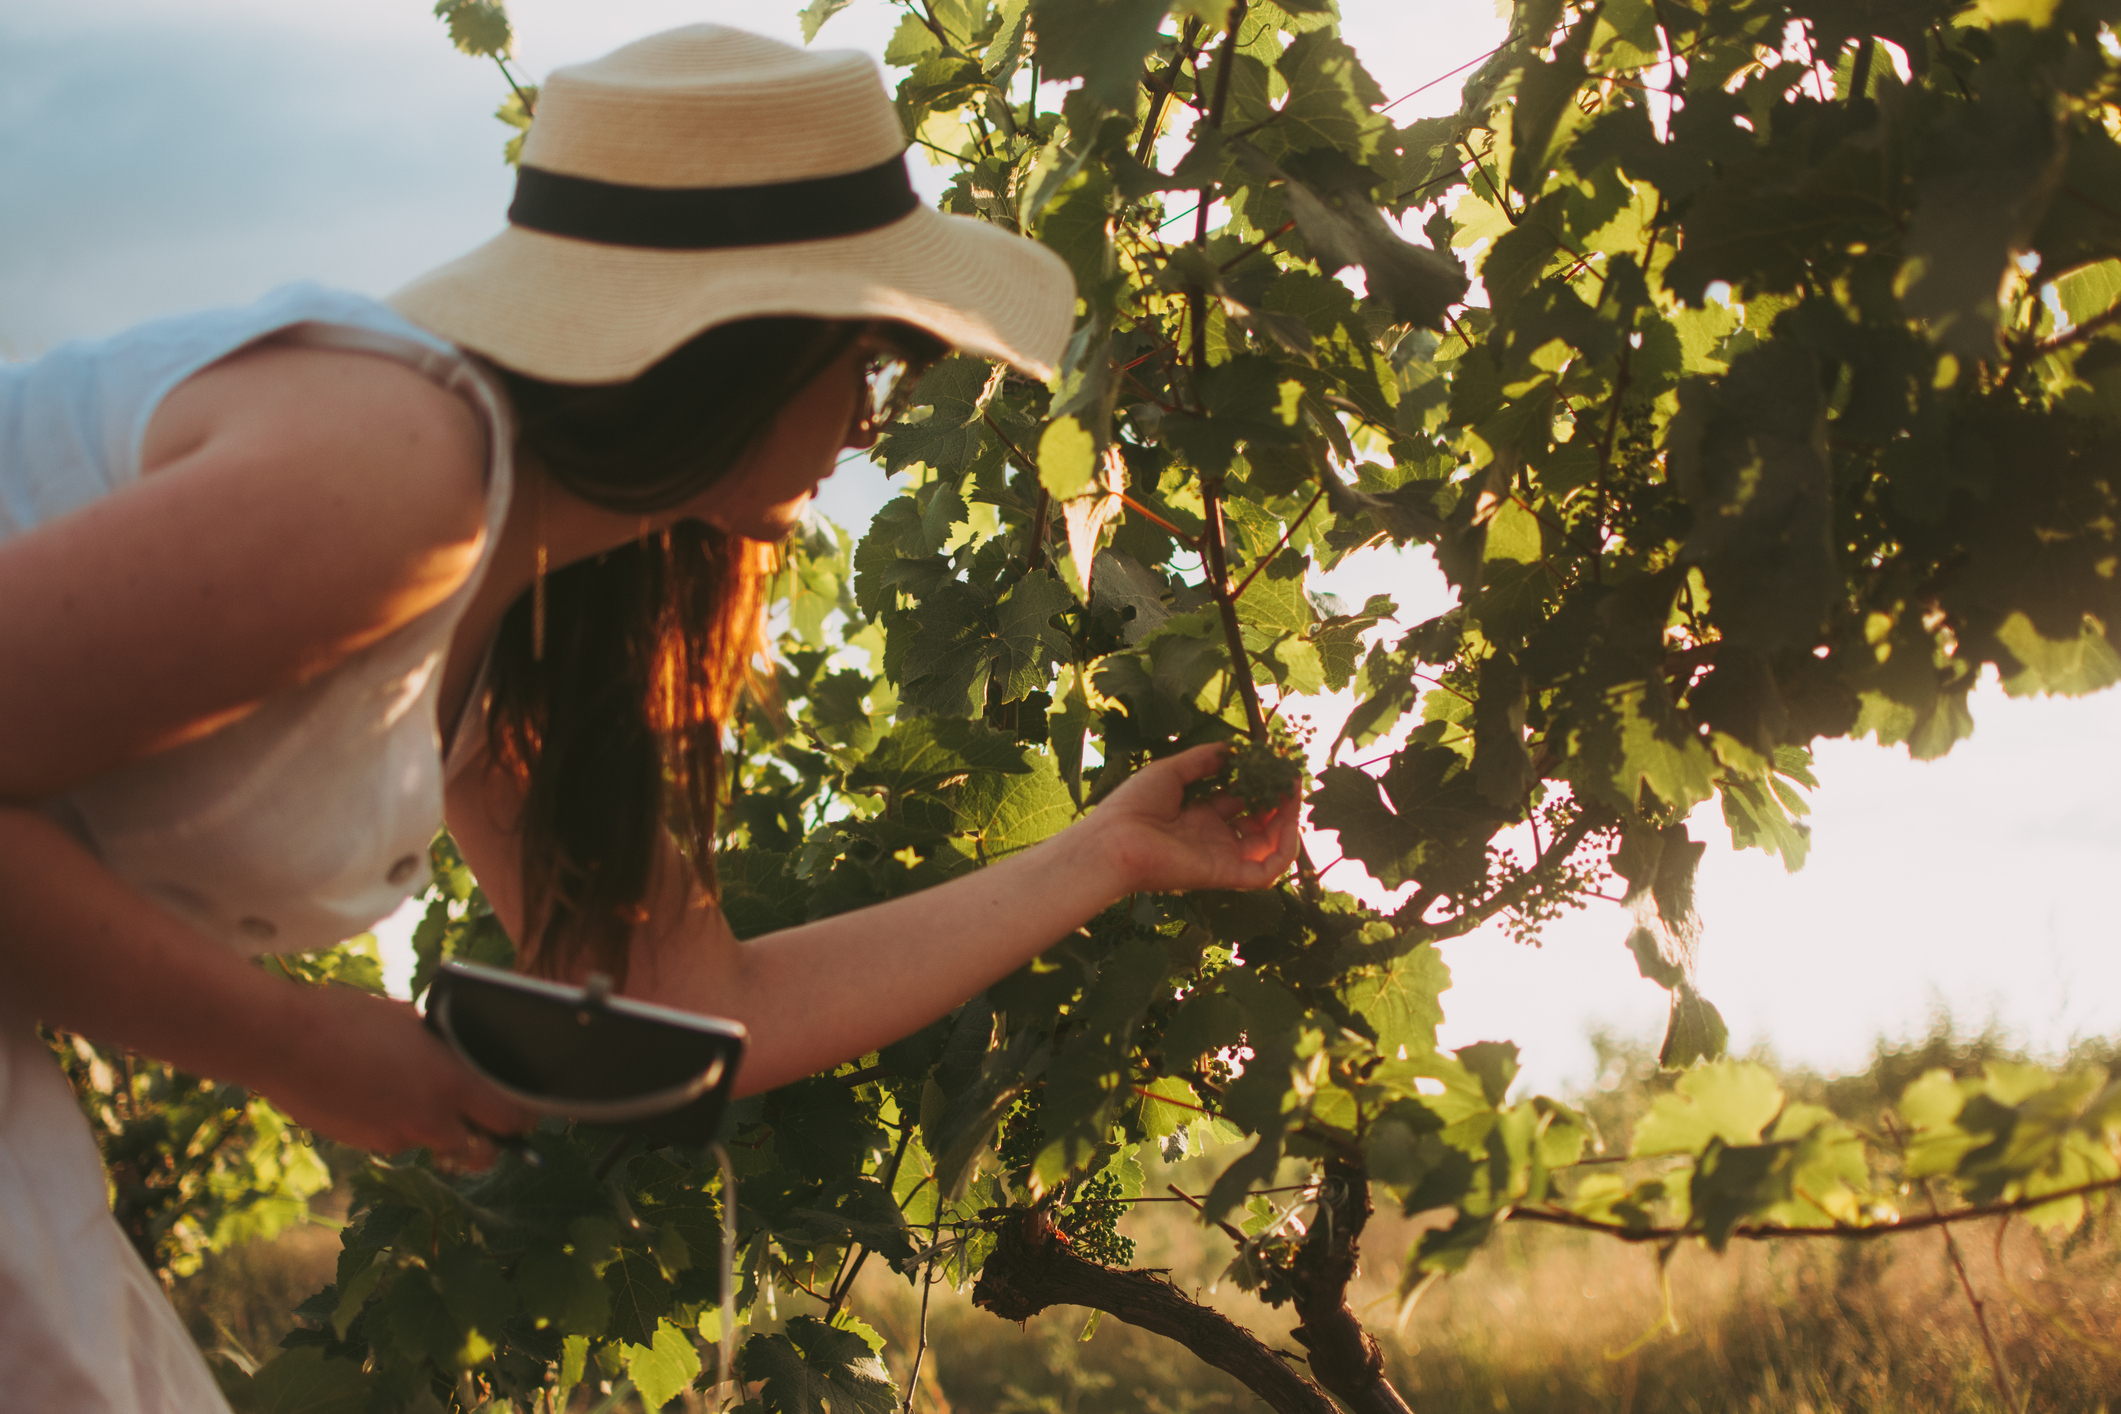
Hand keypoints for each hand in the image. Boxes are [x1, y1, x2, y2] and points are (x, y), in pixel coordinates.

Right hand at [257, 983, 534, 1171]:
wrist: (281, 1042)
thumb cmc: (346, 1018)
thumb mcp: (410, 1022)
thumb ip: (441, 1047)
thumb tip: (454, 1053)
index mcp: (451, 1083)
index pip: (511, 1119)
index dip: (522, 1120)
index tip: (523, 1114)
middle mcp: (430, 1119)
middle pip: (480, 1150)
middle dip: (486, 1141)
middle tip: (483, 1122)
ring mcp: (396, 1137)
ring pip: (434, 1144)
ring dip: (437, 1131)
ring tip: (415, 1094)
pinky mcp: (365, 1144)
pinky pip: (397, 1140)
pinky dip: (398, 1125)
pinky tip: (378, 1095)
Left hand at [1085, 742, 1303, 894]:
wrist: (1113, 840)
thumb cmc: (1132, 806)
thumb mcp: (1171, 772)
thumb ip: (1203, 760)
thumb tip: (1231, 748)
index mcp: (1197, 817)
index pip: (1238, 803)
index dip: (1257, 785)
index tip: (1272, 764)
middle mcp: (1213, 839)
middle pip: (1257, 824)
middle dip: (1277, 802)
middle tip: (1290, 778)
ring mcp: (1221, 858)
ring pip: (1268, 847)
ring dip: (1286, 822)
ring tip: (1293, 794)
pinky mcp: (1225, 875)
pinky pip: (1266, 871)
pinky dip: (1284, 850)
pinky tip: (1289, 821)